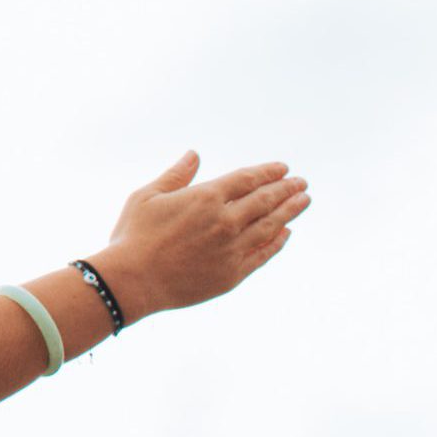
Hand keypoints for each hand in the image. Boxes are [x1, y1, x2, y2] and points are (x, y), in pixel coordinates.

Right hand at [100, 152, 309, 318]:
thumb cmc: (133, 236)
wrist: (132, 281)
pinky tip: (286, 233)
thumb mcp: (146, 197)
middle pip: (265, 200)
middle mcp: (225, 220)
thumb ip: (175, 176)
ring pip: (271, 225)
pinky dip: (277, 242)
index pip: (247, 179)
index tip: (283, 168)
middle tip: (301, 183)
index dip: (267, 172)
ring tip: (304, 201)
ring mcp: (232, 248)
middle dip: (286, 189)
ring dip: (290, 211)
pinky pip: (263, 254)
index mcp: (205, 197)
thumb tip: (194, 155)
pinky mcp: (233, 273)